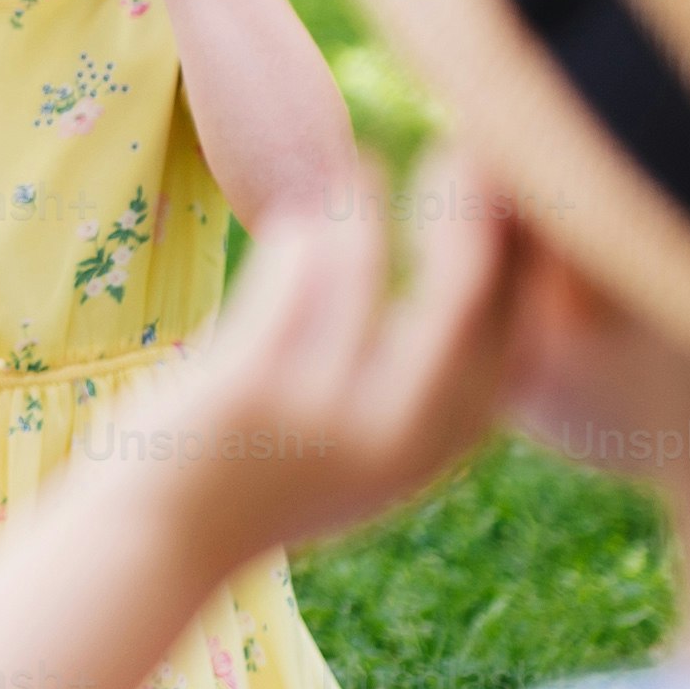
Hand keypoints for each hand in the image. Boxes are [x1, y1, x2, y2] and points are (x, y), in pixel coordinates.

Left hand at [128, 159, 515, 558]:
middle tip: (468, 147)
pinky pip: (290, 274)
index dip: (533, 261)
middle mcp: (392, 436)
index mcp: (432, 453)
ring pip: (364, 269)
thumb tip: (476, 283)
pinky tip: (300, 215)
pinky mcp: (249, 383)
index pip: (520, 341)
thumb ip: (422, 392)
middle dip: (474, 211)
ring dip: (367, 206)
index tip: (526, 197)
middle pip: (465, 295)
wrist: (156, 542)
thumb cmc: (264, 484)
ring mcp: (321, 412)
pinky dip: (299, 234)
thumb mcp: (368, 456)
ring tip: (364, 165)